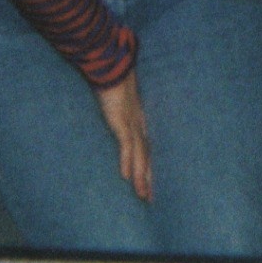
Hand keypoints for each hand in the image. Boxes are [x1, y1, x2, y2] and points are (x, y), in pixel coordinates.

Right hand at [93, 69, 152, 201]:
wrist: (110, 64)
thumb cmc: (111, 78)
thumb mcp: (116, 98)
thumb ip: (116, 109)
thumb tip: (111, 113)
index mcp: (138, 119)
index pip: (146, 147)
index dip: (148, 165)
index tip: (150, 181)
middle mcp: (139, 123)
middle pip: (146, 155)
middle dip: (148, 177)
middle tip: (150, 198)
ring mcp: (132, 123)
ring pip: (139, 155)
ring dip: (140, 175)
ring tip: (142, 194)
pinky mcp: (122, 121)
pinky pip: (126, 146)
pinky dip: (127, 161)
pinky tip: (126, 177)